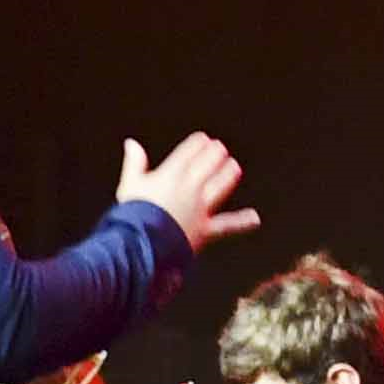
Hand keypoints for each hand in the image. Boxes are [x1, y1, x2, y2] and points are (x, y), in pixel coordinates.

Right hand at [117, 131, 260, 250]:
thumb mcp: (129, 185)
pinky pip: (227, 225)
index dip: (198, 144)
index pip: (189, 153)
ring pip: (221, 185)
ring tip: (233, 167)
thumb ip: (135, 163)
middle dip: (216, 154)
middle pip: (208, 164)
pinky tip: (254, 218)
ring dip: (228, 174)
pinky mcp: (206, 229)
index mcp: (170, 175)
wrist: (141, 243)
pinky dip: (242, 222)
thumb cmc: (132, 214)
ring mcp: (201, 208)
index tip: (203, 139)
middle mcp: (190, 188)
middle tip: (220, 149)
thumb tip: (132, 143)